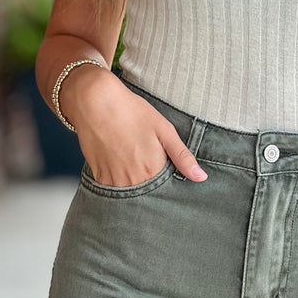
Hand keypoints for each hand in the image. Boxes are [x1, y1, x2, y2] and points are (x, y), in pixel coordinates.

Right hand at [61, 65, 206, 186]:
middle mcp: (133, 181)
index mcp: (153, 170)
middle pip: (148, 195)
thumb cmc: (132, 112)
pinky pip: (112, 189)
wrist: (96, 103)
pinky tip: (120, 162)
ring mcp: (113, 181)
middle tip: (147, 160)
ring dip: (135, 184)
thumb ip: (182, 156)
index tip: (168, 172)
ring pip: (130, 194)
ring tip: (133, 159)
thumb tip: (201, 177)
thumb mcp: (164, 130)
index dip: (168, 183)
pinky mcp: (98, 177)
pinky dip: (119, 181)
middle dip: (152, 185)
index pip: (166, 191)